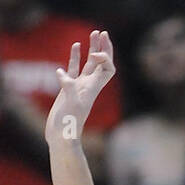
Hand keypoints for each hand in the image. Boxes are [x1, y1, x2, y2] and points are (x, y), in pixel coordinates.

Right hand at [45, 29, 114, 145]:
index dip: (105, 57)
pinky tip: (74, 48)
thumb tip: (60, 74)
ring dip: (91, 49)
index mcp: (93, 89)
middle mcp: (88, 87)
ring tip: (92, 34)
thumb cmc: (67, 125)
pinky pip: (73, 70)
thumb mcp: (70, 105)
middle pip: (100, 64)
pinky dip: (74, 58)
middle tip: (101, 32)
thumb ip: (68, 89)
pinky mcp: (67, 90)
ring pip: (88, 65)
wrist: (61, 137)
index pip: (108, 69)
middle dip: (102, 47)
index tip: (94, 54)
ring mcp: (78, 88)